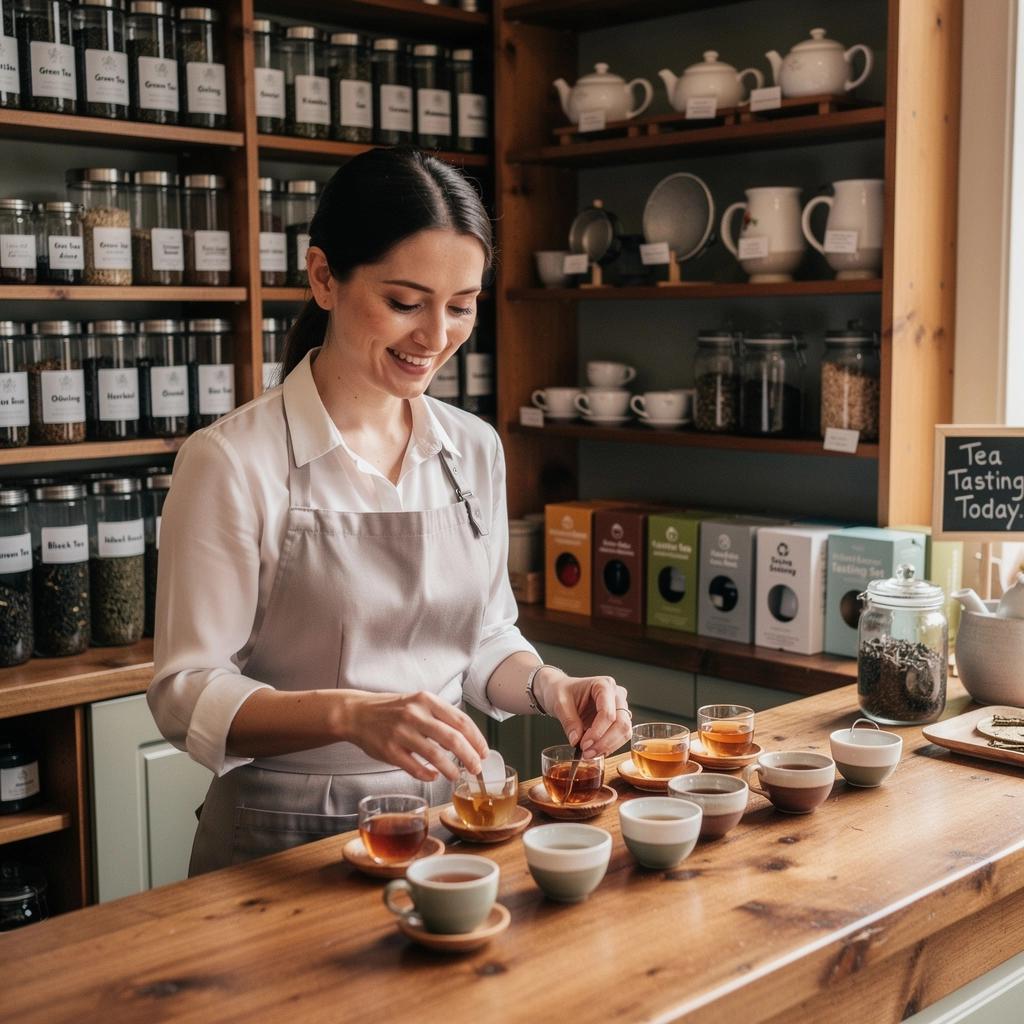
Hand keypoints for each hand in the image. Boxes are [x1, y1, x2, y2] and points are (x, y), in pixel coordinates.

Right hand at [341, 691, 488, 782]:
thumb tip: (467, 739)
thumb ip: (440, 717)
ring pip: (436, 756)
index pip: (461, 720)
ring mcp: (401, 733)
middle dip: (470, 757)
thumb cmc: (392, 710)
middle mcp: (415, 715)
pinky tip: (433, 776)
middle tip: (476, 768)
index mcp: (426, 700)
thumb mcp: (418, 703)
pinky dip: (428, 775)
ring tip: (457, 775)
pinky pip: (415, 768)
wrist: (357, 713)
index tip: (484, 752)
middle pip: (453, 739)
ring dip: (451, 769)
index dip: (477, 739)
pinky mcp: (390, 751)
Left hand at [537, 669, 630, 757]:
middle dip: (605, 742)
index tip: (583, 744)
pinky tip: (595, 750)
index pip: (607, 712)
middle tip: (587, 752)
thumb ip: (569, 721)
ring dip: (608, 746)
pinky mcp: (618, 719)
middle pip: (621, 723)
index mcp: (604, 685)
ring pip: (625, 732)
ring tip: (589, 753)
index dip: (597, 732)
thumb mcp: (559, 703)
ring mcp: (620, 707)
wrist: (560, 691)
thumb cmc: (561, 691)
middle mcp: (616, 694)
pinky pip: (620, 736)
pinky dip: (609, 746)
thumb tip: (576, 740)